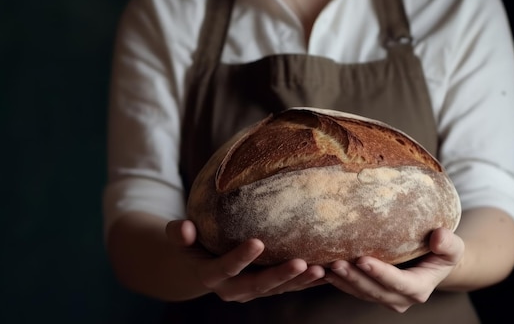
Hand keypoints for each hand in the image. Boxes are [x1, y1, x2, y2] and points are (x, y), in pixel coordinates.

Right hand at [165, 219, 326, 301]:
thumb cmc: (191, 245)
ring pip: (279, 289)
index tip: (258, 242)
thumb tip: (182, 227)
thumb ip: (179, 234)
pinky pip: (290, 287)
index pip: (226, 268)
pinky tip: (330, 271)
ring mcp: (252, 291)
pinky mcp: (268, 289)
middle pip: (259, 284)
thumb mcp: (179, 239)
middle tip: (302, 262)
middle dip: (281, 275)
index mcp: (211, 275)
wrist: (198, 268)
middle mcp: (233, 289)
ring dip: (301, 281)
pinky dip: (308, 281)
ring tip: (323, 269)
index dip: (241, 257)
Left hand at [324, 227, 463, 312]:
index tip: (363, 260)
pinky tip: (323, 269)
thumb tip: (438, 236)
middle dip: (354, 278)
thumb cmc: (442, 250)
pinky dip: (338, 280)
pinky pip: (352, 288)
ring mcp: (384, 297)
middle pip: (374, 291)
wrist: (433, 260)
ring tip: (325, 266)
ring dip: (342, 281)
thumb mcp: (453, 246)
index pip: (398, 283)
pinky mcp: (371, 291)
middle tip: (337, 263)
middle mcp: (400, 298)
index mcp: (419, 288)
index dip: (380, 273)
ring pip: (360, 292)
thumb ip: (448, 243)